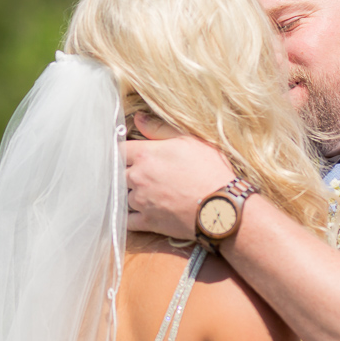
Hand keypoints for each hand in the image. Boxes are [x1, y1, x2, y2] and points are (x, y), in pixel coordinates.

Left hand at [124, 114, 234, 238]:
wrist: (222, 207)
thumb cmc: (210, 170)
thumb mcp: (189, 140)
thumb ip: (159, 129)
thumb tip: (137, 118)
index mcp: (145, 155)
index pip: (119, 149)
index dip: (124, 151)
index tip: (130, 154)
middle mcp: (138, 177)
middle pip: (118, 173)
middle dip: (127, 173)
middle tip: (142, 174)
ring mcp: (141, 201)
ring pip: (123, 196)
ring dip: (130, 194)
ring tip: (147, 193)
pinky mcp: (147, 222)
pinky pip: (127, 221)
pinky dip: (128, 217)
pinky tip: (136, 213)